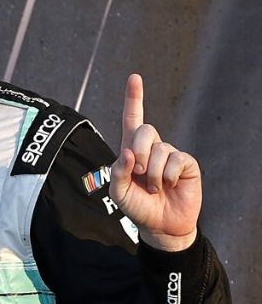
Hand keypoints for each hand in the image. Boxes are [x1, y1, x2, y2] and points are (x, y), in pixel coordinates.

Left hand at [109, 74, 199, 250]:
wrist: (160, 225)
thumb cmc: (137, 207)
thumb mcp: (118, 192)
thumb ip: (117, 172)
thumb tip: (128, 152)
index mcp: (132, 150)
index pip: (133, 120)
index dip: (134, 99)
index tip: (134, 78)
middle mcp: (152, 148)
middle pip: (145, 130)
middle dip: (138, 152)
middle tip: (140, 174)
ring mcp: (170, 154)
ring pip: (159, 150)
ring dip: (153, 174)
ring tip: (154, 188)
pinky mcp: (186, 163)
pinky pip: (175, 160)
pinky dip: (168, 177)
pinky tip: (169, 186)